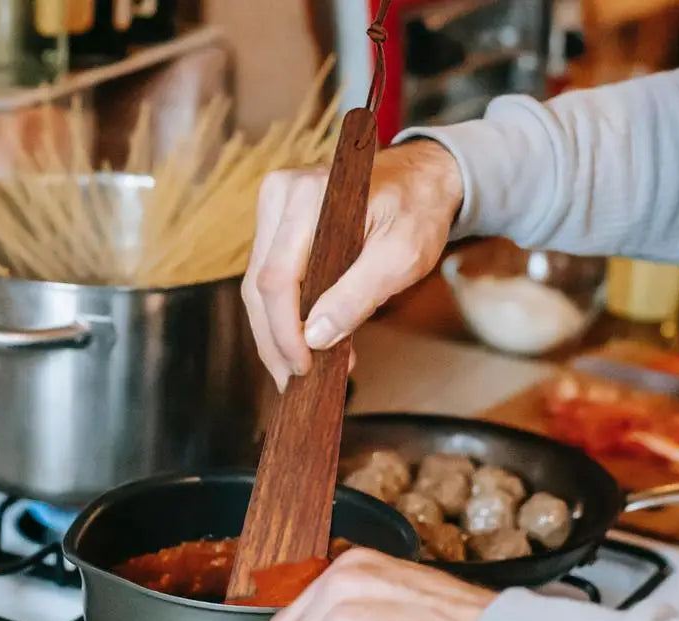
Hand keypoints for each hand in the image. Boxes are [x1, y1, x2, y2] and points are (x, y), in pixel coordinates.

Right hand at [242, 140, 463, 390]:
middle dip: (275, 342)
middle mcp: (281, 196)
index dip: (284, 332)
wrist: (419, 179)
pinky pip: (271, 277)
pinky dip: (284, 314)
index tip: (302, 368)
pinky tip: (303, 344)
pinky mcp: (278, 224)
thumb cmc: (416, 211)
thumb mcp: (402, 257)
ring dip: (276, 333)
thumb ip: (357, 296)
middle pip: (260, 285)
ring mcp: (275, 208)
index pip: (277, 279)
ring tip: (301, 371)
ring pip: (259, 286)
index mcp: (309, 197)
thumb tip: (315, 337)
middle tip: (293, 383)